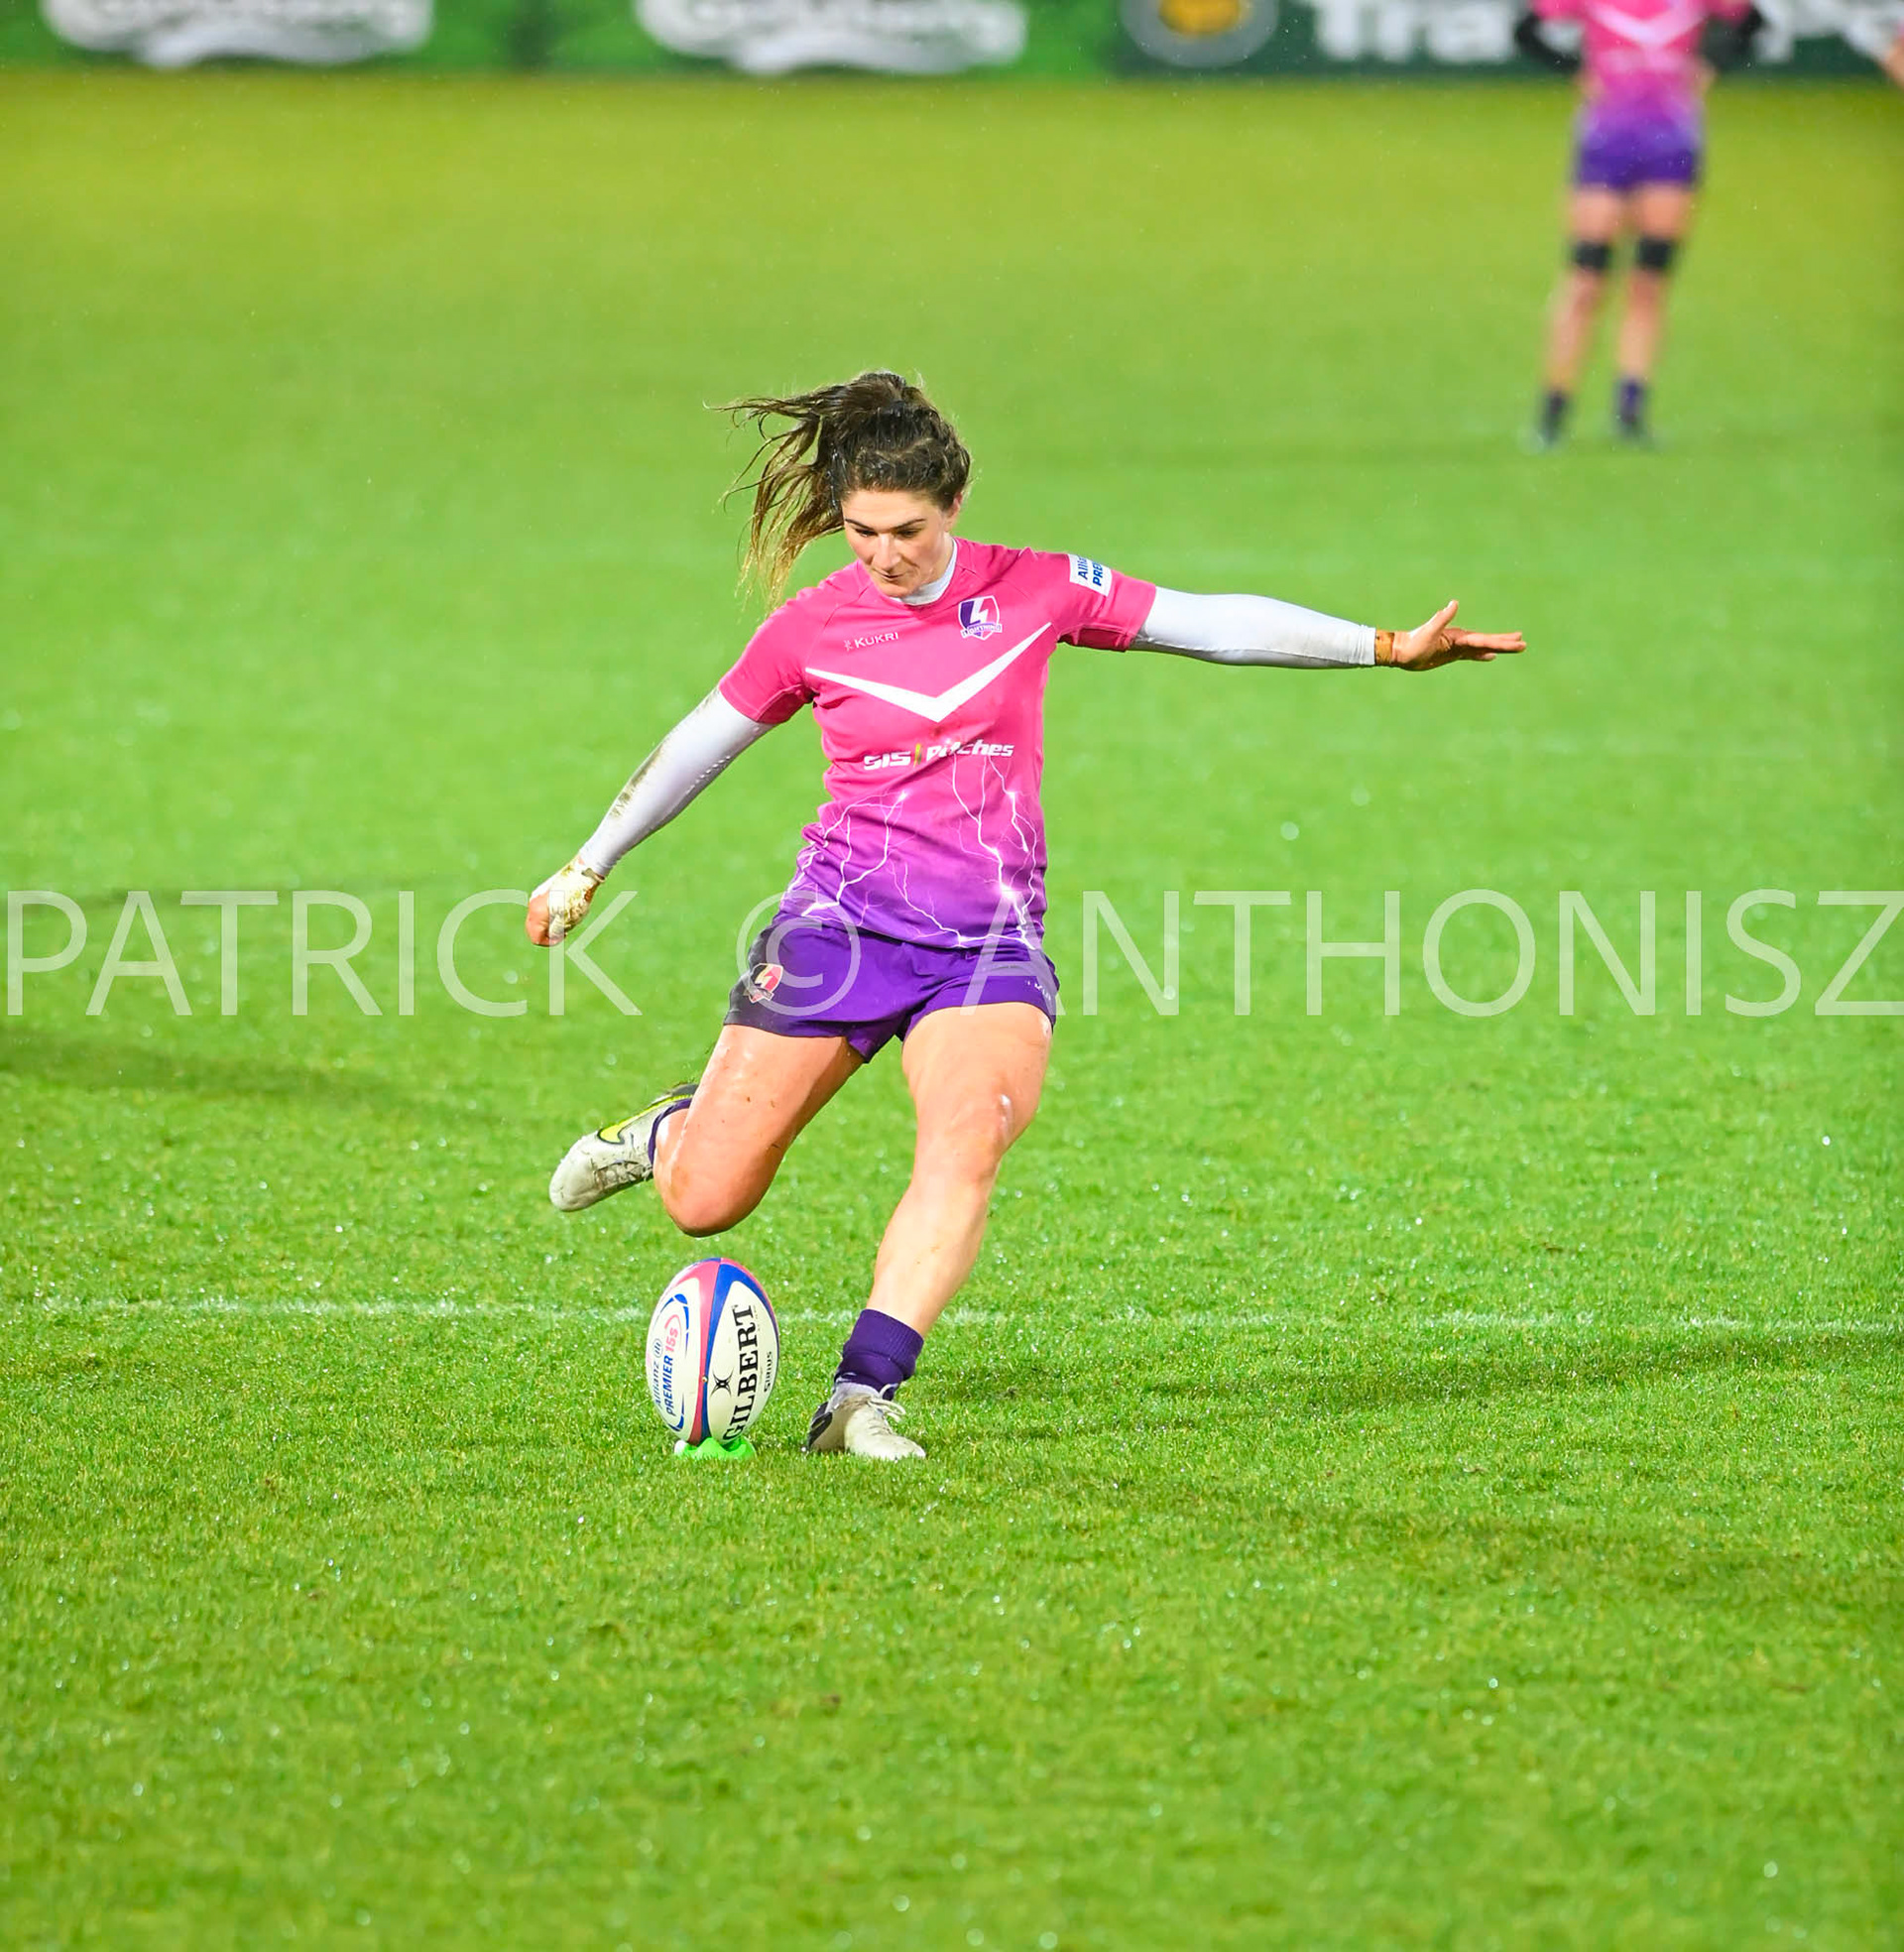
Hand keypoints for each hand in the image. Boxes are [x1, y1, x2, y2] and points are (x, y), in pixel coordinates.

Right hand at [526, 857, 602, 945]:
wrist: (580, 876)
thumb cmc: (576, 899)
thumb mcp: (569, 921)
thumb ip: (556, 931)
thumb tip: (551, 936)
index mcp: (537, 914)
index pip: (535, 937)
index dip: (548, 942)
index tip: (562, 938)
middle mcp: (533, 905)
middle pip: (533, 928)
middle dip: (546, 933)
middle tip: (562, 932)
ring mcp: (536, 896)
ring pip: (537, 917)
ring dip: (548, 923)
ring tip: (566, 920)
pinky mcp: (541, 891)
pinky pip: (541, 907)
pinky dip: (548, 913)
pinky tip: (563, 910)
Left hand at [1382, 600, 1526, 672]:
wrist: (1400, 651)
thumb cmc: (1413, 643)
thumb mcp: (1428, 631)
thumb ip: (1441, 618)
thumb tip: (1454, 602)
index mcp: (1459, 636)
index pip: (1485, 640)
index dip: (1501, 641)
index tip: (1517, 641)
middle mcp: (1461, 640)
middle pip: (1488, 642)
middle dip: (1505, 643)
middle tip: (1524, 644)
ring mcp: (1457, 647)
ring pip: (1483, 648)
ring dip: (1498, 648)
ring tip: (1514, 647)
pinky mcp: (1451, 654)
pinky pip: (1471, 655)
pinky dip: (1482, 655)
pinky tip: (1490, 656)